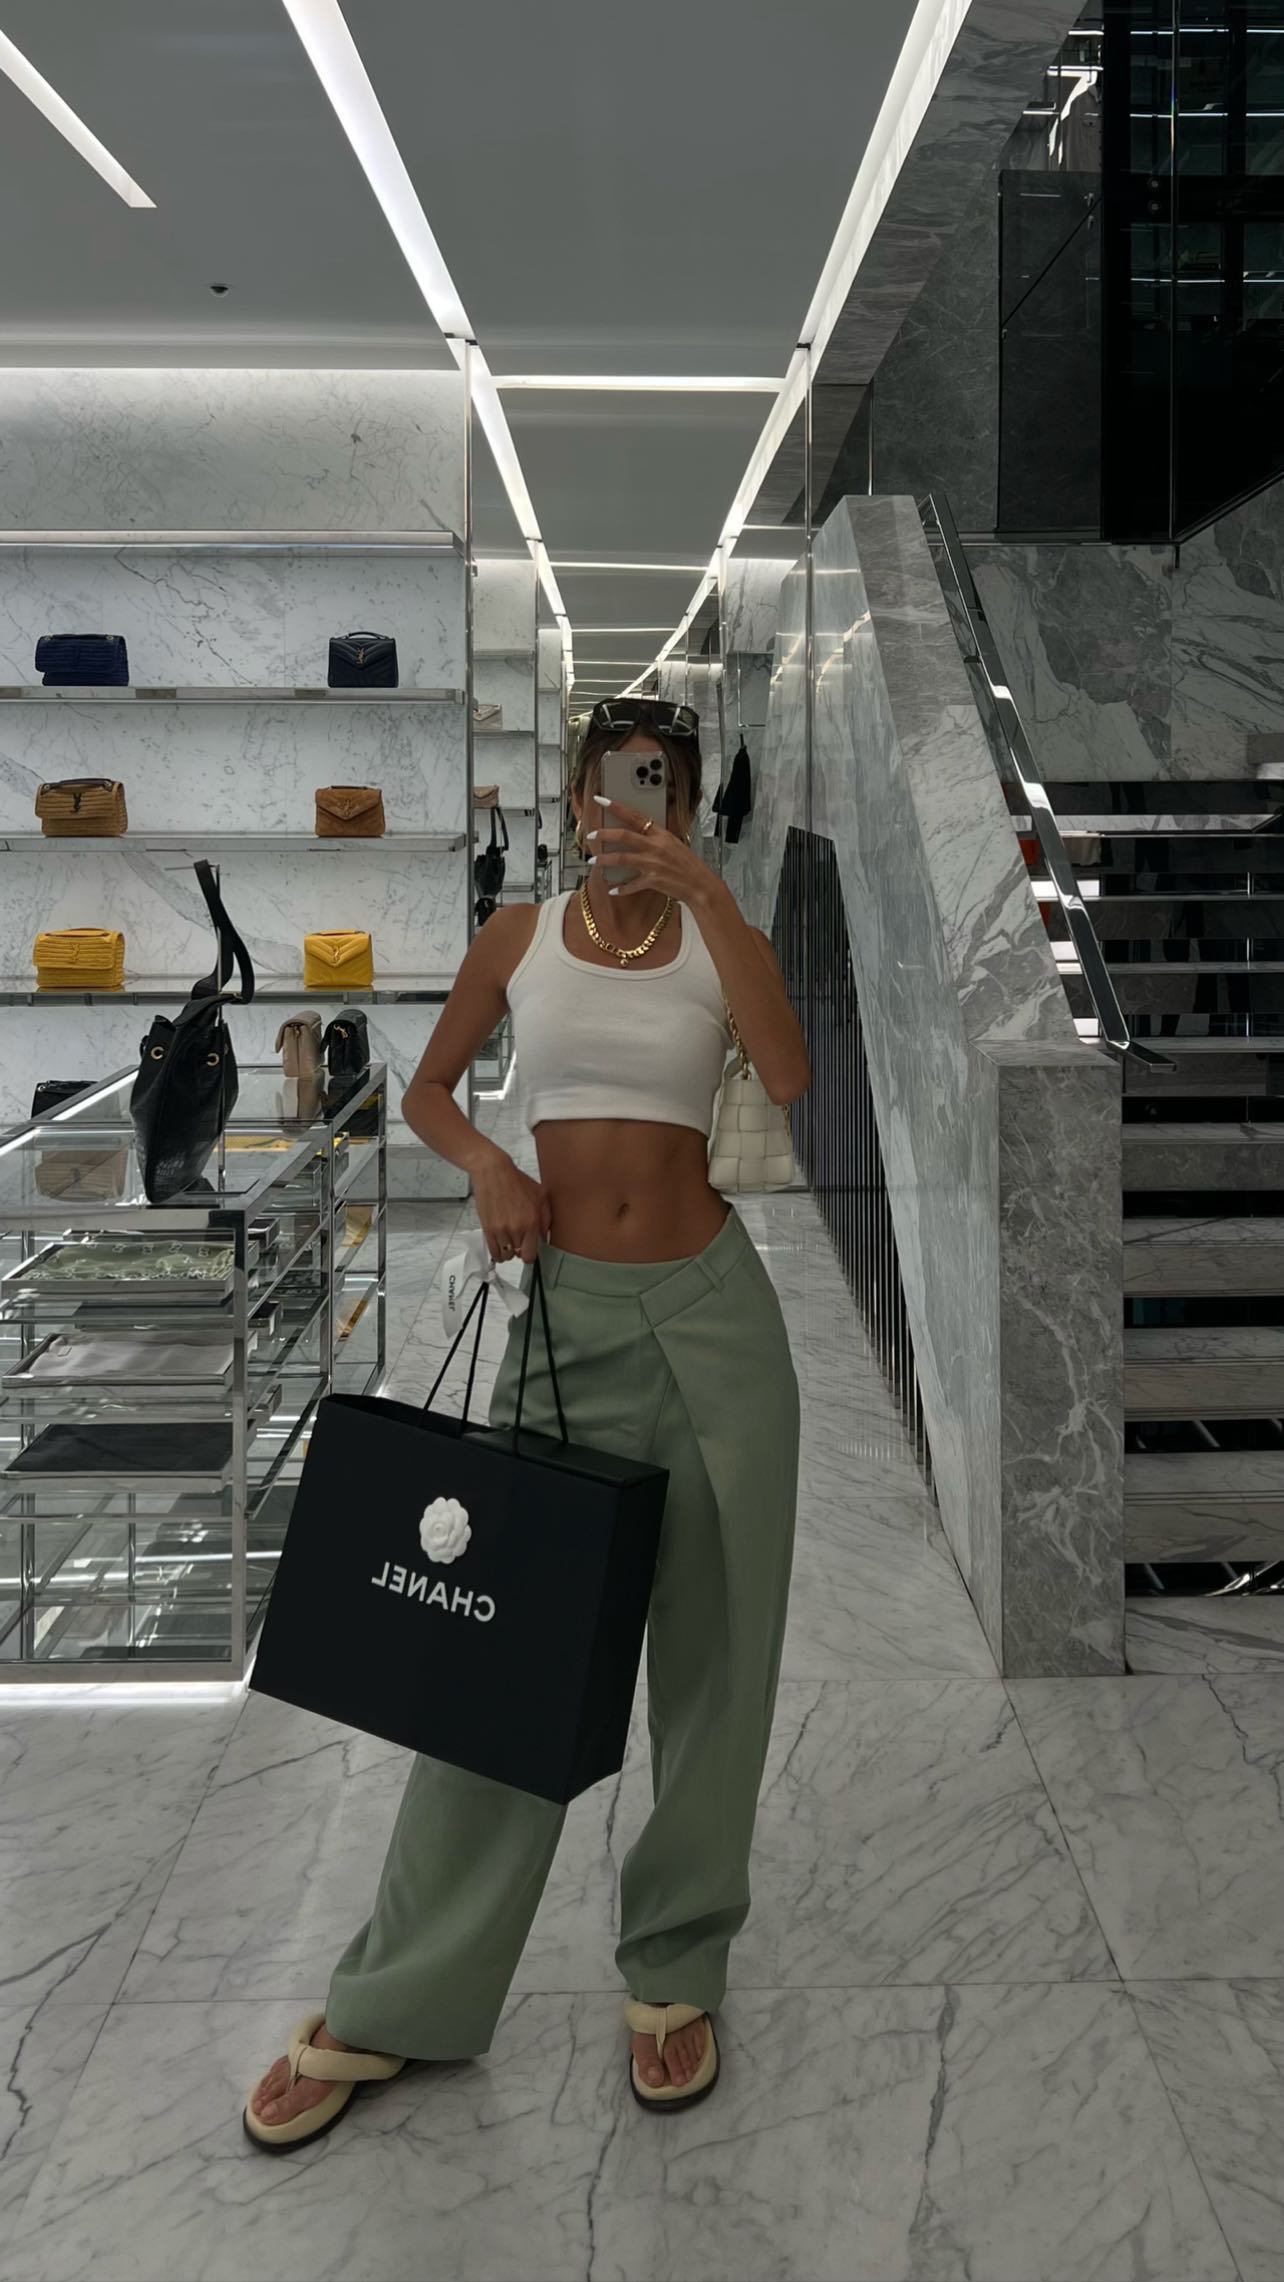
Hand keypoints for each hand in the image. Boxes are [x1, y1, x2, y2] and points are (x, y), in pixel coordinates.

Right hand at [470, 1148, 551, 1264]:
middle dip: (520, 1250)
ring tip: (509, 1242)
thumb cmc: (516, 1180)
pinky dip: (497, 1253)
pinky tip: (500, 1247)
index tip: (530, 1251)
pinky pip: (493, 1251)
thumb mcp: (540, 1195)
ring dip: (508, 1251)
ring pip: (506, 1255)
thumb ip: (546, 1218)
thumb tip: (545, 1236)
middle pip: (519, 1255)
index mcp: (532, 1221)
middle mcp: (517, 1228)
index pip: (531, 1254)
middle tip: (519, 1241)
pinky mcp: (487, 1228)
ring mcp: (501, 1229)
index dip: (531, 1255)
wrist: (493, 1171)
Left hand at [587, 795, 717, 905]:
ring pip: (621, 858)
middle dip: (603, 834)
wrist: (701, 884)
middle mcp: (655, 847)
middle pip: (623, 836)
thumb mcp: (673, 845)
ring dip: (604, 860)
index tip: (601, 800)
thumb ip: (655, 840)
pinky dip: (620, 888)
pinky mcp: (653, 880)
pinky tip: (612, 889)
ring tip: (593, 860)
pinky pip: (631, 884)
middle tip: (590, 835)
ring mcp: (653, 864)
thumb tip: (636, 836)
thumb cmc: (688, 865)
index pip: (635, 816)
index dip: (616, 807)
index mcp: (661, 835)